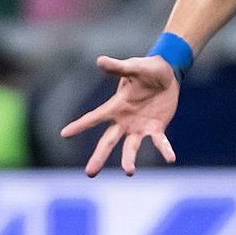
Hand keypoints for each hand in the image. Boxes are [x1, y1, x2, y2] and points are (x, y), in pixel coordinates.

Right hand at [58, 54, 180, 177]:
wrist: (167, 73)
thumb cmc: (147, 68)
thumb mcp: (133, 67)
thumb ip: (118, 68)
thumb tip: (100, 61)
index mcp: (116, 106)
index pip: (95, 117)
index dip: (80, 125)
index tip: (64, 133)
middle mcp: (125, 120)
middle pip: (108, 141)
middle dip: (99, 156)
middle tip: (90, 173)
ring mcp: (140, 126)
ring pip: (131, 147)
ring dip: (129, 159)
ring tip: (129, 172)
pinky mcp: (156, 128)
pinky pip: (160, 142)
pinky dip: (165, 150)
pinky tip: (170, 158)